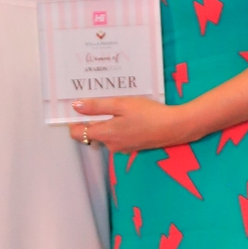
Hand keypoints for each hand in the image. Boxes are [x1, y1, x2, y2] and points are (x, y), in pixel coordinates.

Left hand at [68, 97, 188, 154]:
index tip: (75, 108)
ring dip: (105, 122)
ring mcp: (122, 147)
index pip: (78, 134)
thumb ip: (97, 106)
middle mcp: (111, 144)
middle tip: (94, 101)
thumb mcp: (121, 104)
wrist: (174, 127)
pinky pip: (117, 136)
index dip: (73, 121)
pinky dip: (117, 126)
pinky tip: (126, 114)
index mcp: (105, 134)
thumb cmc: (148, 113)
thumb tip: (76, 106)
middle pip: (91, 134)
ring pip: (105, 134)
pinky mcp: (133, 146)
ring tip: (112, 104)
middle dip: (90, 119)